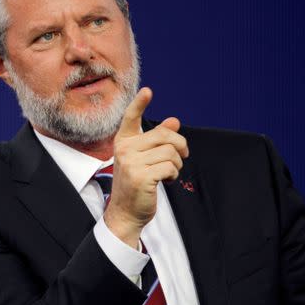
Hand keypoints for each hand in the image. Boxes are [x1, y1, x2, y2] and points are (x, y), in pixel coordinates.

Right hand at [103, 87, 187, 248]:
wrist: (125, 213)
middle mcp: (124, 149)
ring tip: (168, 173)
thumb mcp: (145, 159)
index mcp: (123, 142)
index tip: (148, 91)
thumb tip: (174, 121)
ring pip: (170, 152)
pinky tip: (166, 181)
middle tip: (181, 157)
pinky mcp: (141, 176)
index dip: (140, 103)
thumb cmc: (136, 185)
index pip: (131, 118)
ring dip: (176, 164)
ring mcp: (131, 162)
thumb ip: (158, 140)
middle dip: (179, 146)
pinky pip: (170, 166)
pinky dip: (174, 174)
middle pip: (165, 135)